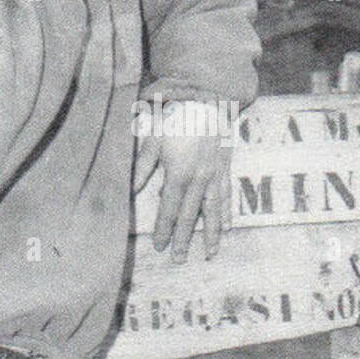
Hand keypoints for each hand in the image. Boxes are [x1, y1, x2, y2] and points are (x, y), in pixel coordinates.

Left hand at [133, 103, 232, 262]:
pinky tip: (228, 227)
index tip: (159, 246)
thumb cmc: (174, 117)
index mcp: (178, 174)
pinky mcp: (225, 168)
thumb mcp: (152, 140)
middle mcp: (198, 179)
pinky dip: (228, 212)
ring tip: (211, 254)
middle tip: (179, 260)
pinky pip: (227, 194)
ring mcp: (214, 175)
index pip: (169, 210)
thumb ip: (143, 166)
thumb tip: (131, 189)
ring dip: (212, 234)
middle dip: (185, 240)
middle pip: (191, 216)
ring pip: (213, 211)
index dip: (164, 229)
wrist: (206, 98)